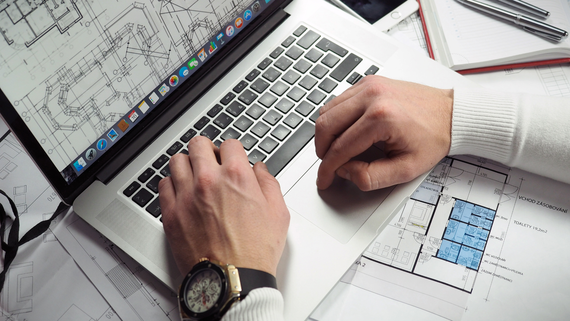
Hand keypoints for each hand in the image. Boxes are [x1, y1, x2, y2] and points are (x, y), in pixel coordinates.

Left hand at [158, 137, 289, 275]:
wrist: (233, 280)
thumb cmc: (255, 252)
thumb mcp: (278, 213)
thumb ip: (269, 184)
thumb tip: (260, 170)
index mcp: (236, 176)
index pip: (230, 144)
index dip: (233, 150)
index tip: (232, 157)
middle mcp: (208, 181)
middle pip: (198, 144)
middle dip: (207, 149)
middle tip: (211, 159)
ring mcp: (186, 196)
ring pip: (177, 161)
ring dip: (187, 163)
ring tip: (194, 174)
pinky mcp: (171, 214)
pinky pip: (163, 185)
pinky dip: (172, 184)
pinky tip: (182, 191)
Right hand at [315, 75, 452, 190]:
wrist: (451, 114)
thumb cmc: (434, 137)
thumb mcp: (406, 169)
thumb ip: (371, 177)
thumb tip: (345, 172)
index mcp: (381, 118)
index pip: (340, 148)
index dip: (327, 169)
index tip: (324, 179)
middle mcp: (372, 96)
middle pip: (325, 125)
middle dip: (321, 150)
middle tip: (327, 165)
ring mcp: (369, 86)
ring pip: (327, 110)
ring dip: (325, 133)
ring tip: (335, 149)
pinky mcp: (368, 82)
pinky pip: (338, 100)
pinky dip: (334, 117)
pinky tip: (344, 131)